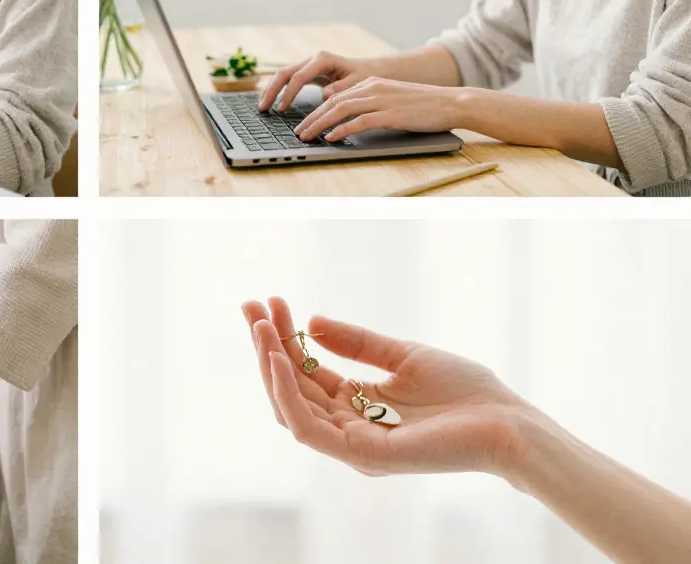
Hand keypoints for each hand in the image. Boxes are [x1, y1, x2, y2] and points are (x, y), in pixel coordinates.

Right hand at [243, 298, 534, 477]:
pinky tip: (280, 358)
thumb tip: (312, 325)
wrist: (506, 422)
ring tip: (260, 327)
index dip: (284, 338)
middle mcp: (348, 428)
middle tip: (250, 307)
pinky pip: (309, 427)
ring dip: (270, 366)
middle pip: (291, 388)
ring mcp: (352, 444)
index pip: (307, 373)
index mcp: (357, 407)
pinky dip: (288, 393)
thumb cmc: (466, 393)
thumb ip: (358, 344)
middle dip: (266, 346)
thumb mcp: (403, 355)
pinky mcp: (361, 454)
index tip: (269, 302)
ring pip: (290, 407)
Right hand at [258, 51, 385, 111]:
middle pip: (285, 73)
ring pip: (282, 74)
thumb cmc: (363, 76)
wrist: (368, 69)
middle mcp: (312, 59)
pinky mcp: (307, 71)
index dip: (288, 94)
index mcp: (323, 59)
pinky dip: (277, 89)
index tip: (282, 109)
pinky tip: (271, 101)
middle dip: (272, 90)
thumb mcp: (357, 83)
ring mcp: (308, 64)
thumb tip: (325, 96)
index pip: (298, 77)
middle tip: (263, 108)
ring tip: (262, 106)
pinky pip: (287, 79)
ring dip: (270, 89)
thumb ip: (341, 89)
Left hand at [292, 77, 467, 141]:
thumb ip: (371, 105)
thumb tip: (351, 119)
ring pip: (341, 109)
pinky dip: (342, 129)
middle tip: (298, 131)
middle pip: (333, 101)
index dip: (317, 110)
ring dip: (320, 124)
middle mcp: (372, 88)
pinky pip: (359, 121)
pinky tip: (331, 138)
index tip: (304, 122)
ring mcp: (381, 99)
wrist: (451, 102)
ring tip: (307, 135)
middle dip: (312, 117)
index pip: (336, 96)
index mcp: (371, 83)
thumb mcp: (392, 99)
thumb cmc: (424, 105)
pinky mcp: (390, 113)